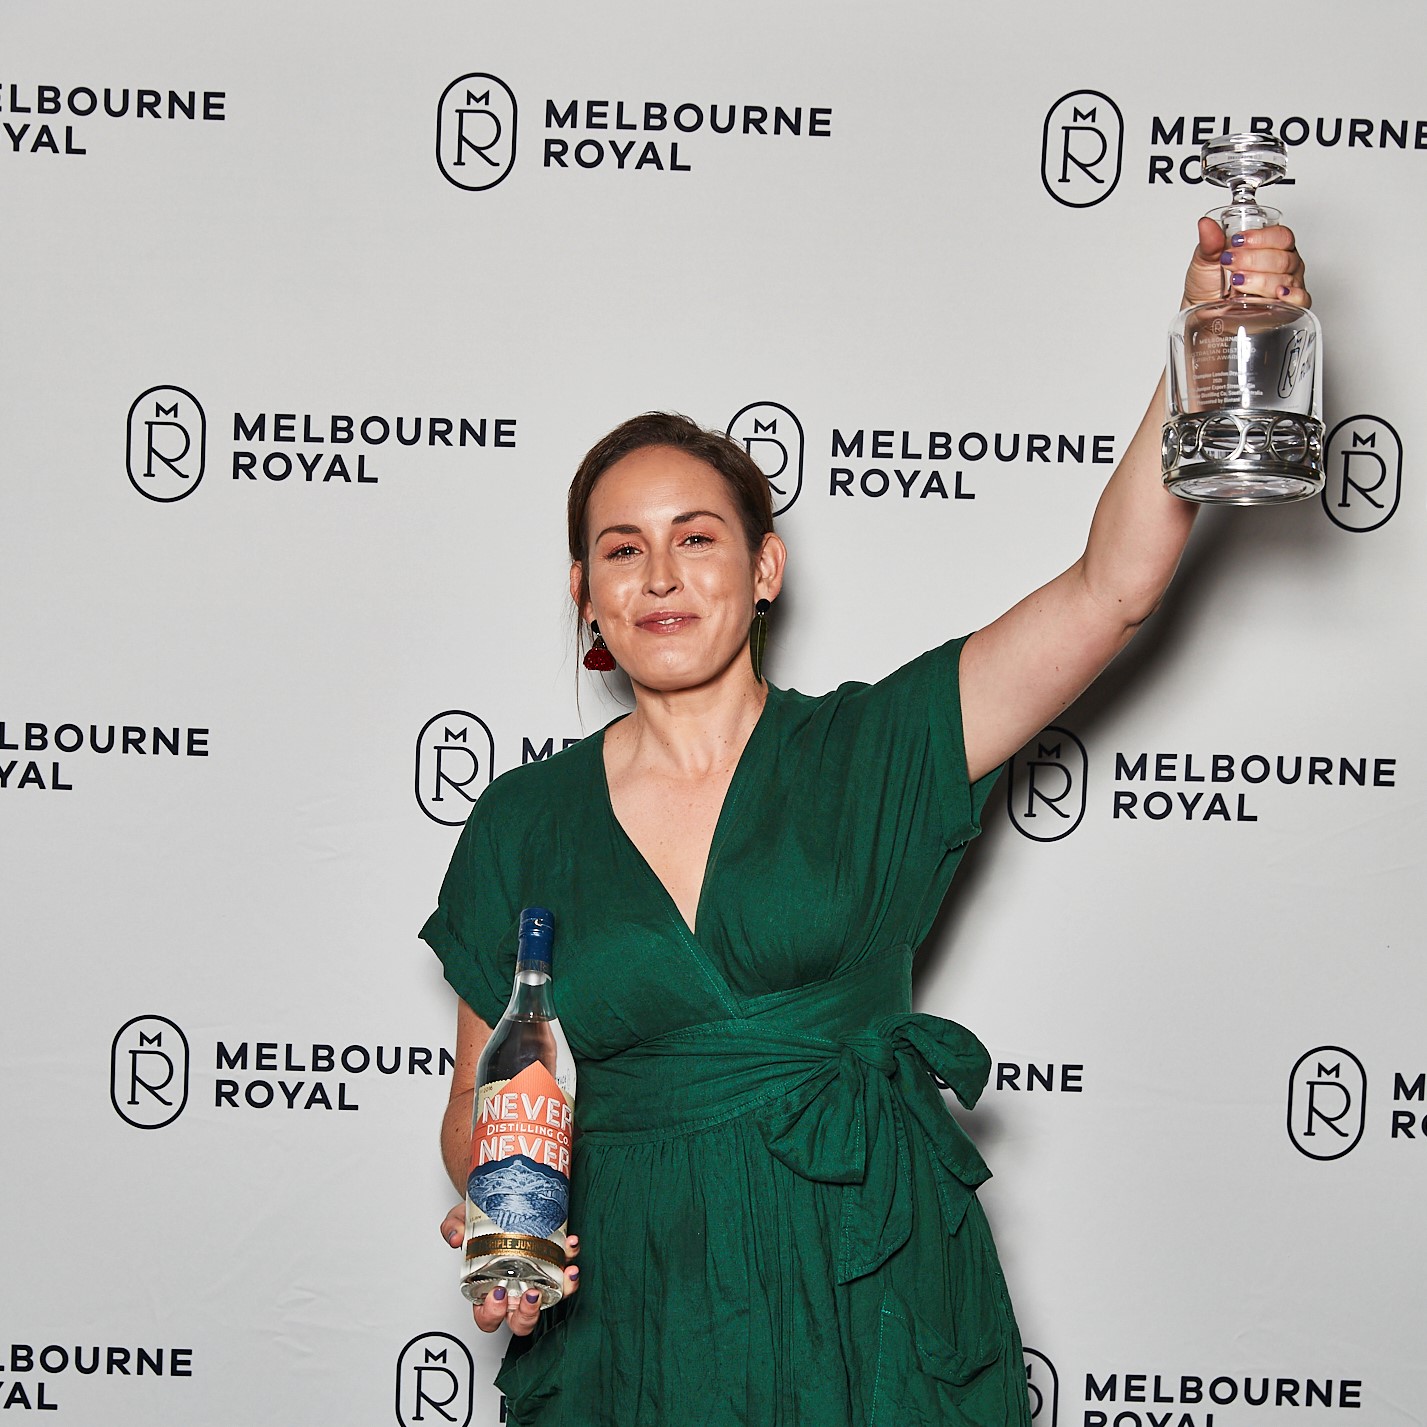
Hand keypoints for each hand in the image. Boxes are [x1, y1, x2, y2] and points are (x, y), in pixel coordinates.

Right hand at [440, 1204, 581, 1337]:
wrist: (498, 1199)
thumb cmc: (478, 1220)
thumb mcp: (461, 1220)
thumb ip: (454, 1228)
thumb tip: (456, 1237)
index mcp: (487, 1291)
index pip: (487, 1317)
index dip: (491, 1314)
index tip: (496, 1294)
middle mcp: (513, 1290)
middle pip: (521, 1320)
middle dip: (528, 1314)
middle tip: (531, 1295)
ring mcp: (535, 1279)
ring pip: (551, 1299)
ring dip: (563, 1290)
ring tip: (566, 1273)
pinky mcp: (553, 1263)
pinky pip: (566, 1269)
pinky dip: (571, 1258)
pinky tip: (571, 1243)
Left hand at [1183, 216, 1310, 308]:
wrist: (1203, 315)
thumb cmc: (1208, 287)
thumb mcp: (1204, 262)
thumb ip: (1209, 243)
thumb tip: (1206, 224)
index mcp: (1270, 247)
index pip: (1280, 236)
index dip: (1261, 238)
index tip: (1237, 242)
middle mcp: (1282, 265)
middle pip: (1283, 257)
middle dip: (1254, 260)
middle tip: (1231, 263)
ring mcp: (1286, 286)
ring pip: (1286, 278)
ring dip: (1261, 280)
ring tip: (1237, 282)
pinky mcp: (1286, 308)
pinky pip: (1301, 300)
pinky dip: (1292, 296)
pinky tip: (1278, 294)